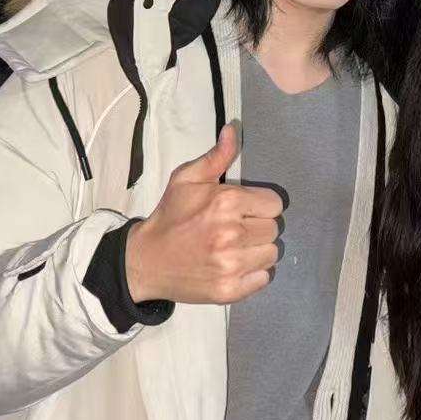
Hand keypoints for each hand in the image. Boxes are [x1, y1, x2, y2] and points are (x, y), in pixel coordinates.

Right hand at [126, 123, 282, 304]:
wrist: (145, 260)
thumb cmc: (171, 216)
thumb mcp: (187, 179)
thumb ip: (217, 156)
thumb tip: (234, 129)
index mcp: (226, 202)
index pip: (274, 204)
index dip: (260, 205)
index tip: (243, 210)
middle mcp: (232, 234)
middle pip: (275, 229)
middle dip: (258, 226)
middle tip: (236, 229)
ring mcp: (231, 265)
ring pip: (272, 254)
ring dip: (258, 250)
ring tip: (236, 247)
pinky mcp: (229, 290)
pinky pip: (264, 278)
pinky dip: (253, 273)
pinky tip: (234, 265)